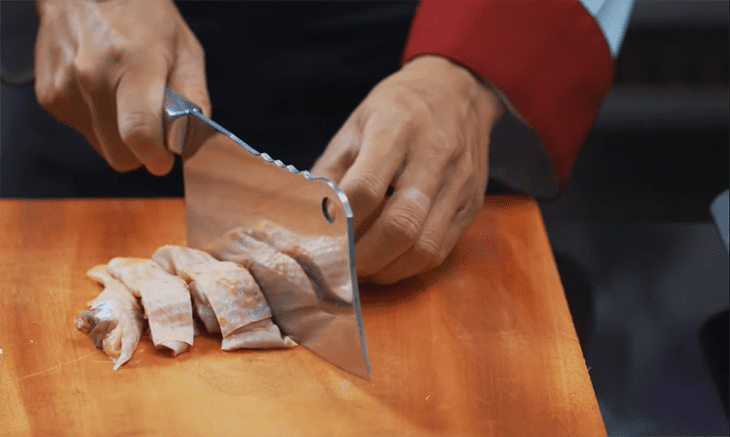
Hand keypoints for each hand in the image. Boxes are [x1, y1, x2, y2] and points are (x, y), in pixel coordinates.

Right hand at [34, 0, 209, 174]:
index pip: (139, 133)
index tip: (166, 158)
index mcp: (133, 65)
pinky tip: (104, 91)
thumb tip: (192, 144)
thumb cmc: (141, 15)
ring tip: (126, 99)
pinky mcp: (49, 96)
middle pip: (119, 154)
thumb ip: (195, 100)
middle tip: (152, 125)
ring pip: (101, 147)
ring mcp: (65, 88)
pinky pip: (83, 131)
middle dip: (140, 150)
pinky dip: (98, 121)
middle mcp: (93, 77)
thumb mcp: (186, 51)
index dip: (156, 156)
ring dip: (118, 135)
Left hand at [311, 54, 504, 283]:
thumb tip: (308, 220)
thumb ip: (330, 171)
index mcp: (396, 128)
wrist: (459, 91)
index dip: (341, 222)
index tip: (324, 237)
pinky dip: (408, 266)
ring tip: (363, 267)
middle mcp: (433, 157)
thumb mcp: (355, 126)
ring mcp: (458, 184)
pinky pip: (440, 250)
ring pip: (424, 247)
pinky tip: (388, 261)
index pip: (366, 188)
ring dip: (387, 268)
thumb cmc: (397, 109)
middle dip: (364, 256)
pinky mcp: (471, 205)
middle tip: (342, 265)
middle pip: (400, 225)